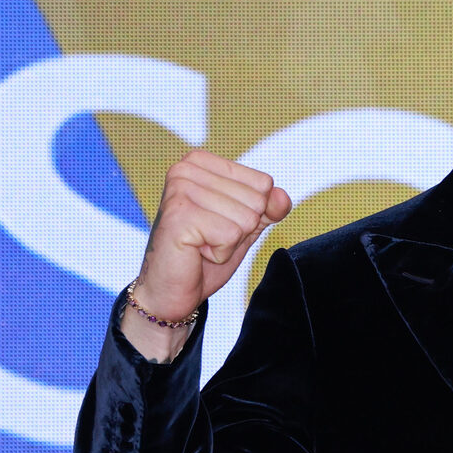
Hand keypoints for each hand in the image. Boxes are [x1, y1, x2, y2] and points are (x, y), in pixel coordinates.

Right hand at [123, 150, 290, 358]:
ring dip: (229, 242)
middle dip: (240, 230)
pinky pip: (231, 235)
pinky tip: (196, 252)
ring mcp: (180, 190)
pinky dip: (220, 252)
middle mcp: (186, 169)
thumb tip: (282, 196)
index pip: (263, 183)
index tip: (219, 224)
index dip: (250, 213)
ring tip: (201, 245)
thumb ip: (268, 207)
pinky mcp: (180, 215)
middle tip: (209, 238)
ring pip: (247, 218)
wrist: (170, 290)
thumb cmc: (204, 254)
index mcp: (201, 162)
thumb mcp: (245, 226)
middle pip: (257, 200)